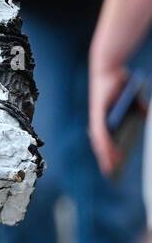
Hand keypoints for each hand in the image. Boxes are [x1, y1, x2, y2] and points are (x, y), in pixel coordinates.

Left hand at [89, 60, 128, 176]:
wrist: (111, 69)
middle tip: (111, 173)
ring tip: (111, 166)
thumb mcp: (134, 99)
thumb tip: (144, 115)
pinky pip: (100, 133)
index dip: (109, 153)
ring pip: (99, 141)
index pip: (106, 139)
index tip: (113, 167)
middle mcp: (99, 119)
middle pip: (102, 143)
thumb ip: (139, 108)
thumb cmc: (121, 83)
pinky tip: (109, 153)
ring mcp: (97, 117)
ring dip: (104, 155)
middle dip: (106, 158)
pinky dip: (105, 144)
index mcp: (106, 118)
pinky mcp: (97, 114)